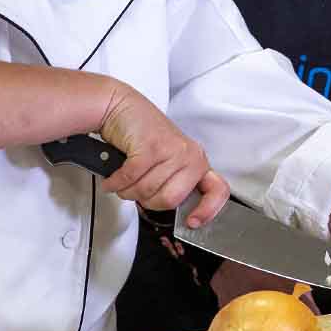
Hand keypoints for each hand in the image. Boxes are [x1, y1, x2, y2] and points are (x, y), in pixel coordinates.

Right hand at [97, 82, 228, 226]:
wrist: (122, 107)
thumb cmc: (142, 136)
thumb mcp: (167, 162)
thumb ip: (176, 184)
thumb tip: (178, 213)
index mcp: (197, 162)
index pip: (217, 190)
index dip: (207, 210)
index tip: (192, 222)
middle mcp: (190, 155)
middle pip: (170, 200)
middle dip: (147, 200)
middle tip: (137, 188)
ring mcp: (173, 150)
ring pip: (147, 191)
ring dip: (127, 189)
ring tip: (125, 176)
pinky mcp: (151, 147)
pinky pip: (130, 179)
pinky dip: (116, 182)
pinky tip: (113, 177)